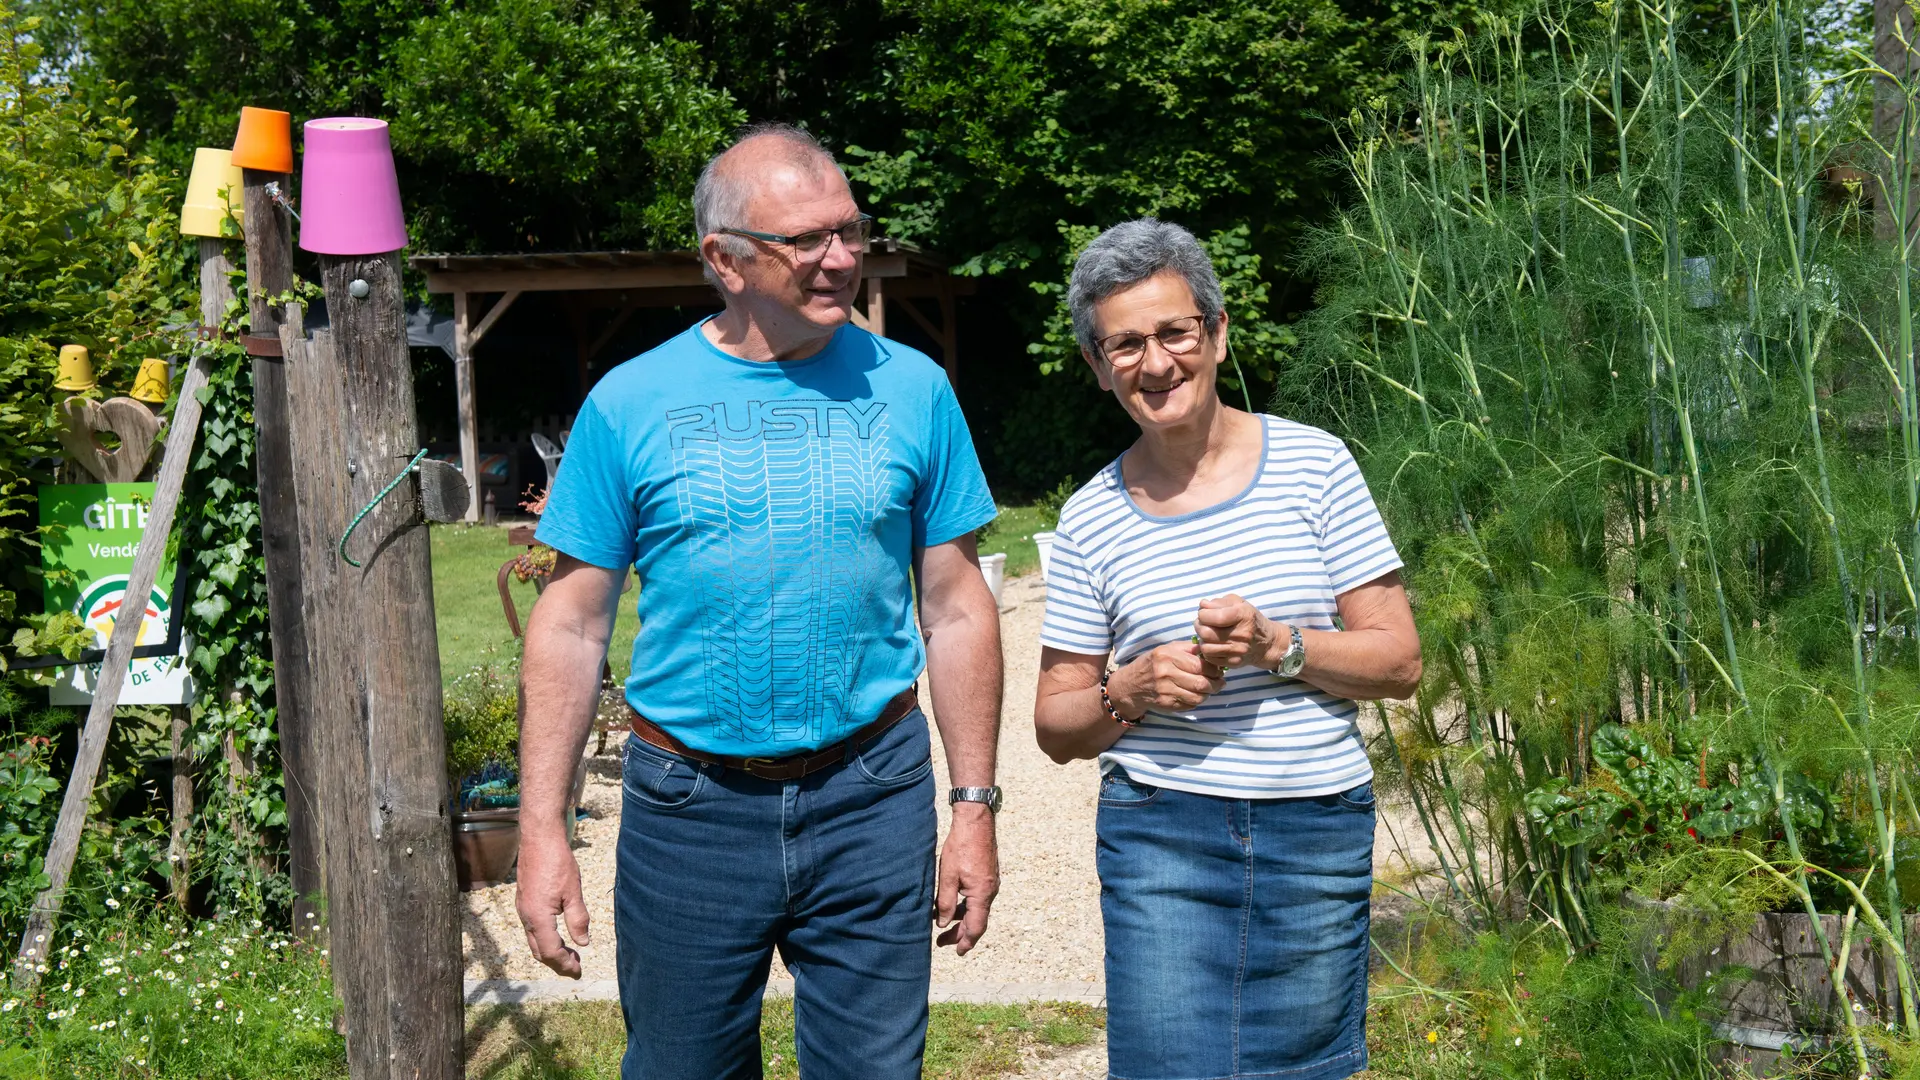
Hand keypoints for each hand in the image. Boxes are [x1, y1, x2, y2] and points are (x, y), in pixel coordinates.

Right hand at [516, 831, 590, 978]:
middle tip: (576, 968)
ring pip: (534, 941)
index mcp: (538, 917)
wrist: (539, 837)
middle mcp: (526, 916)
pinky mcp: (524, 901)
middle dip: (557, 963)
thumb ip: (578, 920)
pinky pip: (532, 929)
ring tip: (571, 954)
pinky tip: (559, 935)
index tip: (579, 970)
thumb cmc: (557, 861)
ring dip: (551, 952)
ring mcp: (522, 909)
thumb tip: (583, 943)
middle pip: (539, 952)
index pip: (551, 952)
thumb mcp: (573, 892)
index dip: (565, 964)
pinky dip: (545, 939)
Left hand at [935, 805, 998, 954]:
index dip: (966, 942)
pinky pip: (978, 898)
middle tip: (942, 942)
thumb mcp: (948, 876)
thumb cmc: (961, 846)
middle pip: (977, 921)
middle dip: (960, 933)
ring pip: (977, 909)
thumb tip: (943, 924)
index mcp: (982, 894)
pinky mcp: (987, 875)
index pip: (975, 927)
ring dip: (962, 919)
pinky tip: (953, 905)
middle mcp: (990, 891)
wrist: (976, 821)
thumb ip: (946, 902)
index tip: (956, 952)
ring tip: (944, 925)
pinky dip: (966, 906)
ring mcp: (990, 883)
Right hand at [1113, 641, 1224, 717]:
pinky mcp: (1166, 704)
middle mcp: (1165, 673)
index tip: (1218, 670)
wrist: (1131, 685)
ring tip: (1209, 688)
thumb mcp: (1166, 649)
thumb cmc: (1152, 664)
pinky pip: (1190, 705)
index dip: (1214, 669)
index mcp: (1167, 655)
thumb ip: (1188, 648)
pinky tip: (1195, 694)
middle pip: (1201, 683)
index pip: (1200, 665)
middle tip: (1219, 682)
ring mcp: (1165, 691)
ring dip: (1208, 694)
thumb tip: (1210, 651)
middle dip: (1215, 684)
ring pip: (1198, 696)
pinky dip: (1197, 701)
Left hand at [1194, 595, 1279, 672]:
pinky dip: (1208, 651)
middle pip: (1205, 633)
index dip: (1202, 614)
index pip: (1210, 616)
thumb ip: (1219, 602)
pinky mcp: (1235, 663)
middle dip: (1199, 627)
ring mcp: (1238, 650)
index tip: (1205, 613)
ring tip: (1209, 635)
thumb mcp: (1238, 603)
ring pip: (1206, 647)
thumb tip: (1202, 606)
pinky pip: (1210, 658)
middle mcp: (1242, 634)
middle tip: (1203, 624)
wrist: (1267, 643)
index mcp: (1242, 615)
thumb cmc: (1249, 619)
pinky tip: (1214, 645)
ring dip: (1203, 640)